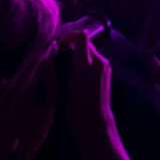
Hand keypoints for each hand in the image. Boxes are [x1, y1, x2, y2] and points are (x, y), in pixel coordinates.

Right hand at [62, 30, 116, 145]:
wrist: (95, 123)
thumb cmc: (75, 110)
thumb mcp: (62, 89)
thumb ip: (59, 69)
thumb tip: (51, 56)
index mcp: (87, 65)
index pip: (82, 37)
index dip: (68, 36)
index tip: (59, 45)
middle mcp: (99, 62)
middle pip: (86, 43)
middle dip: (72, 46)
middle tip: (59, 57)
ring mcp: (105, 67)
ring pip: (90, 51)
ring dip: (78, 54)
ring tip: (66, 68)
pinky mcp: (107, 72)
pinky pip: (94, 60)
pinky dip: (84, 62)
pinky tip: (76, 75)